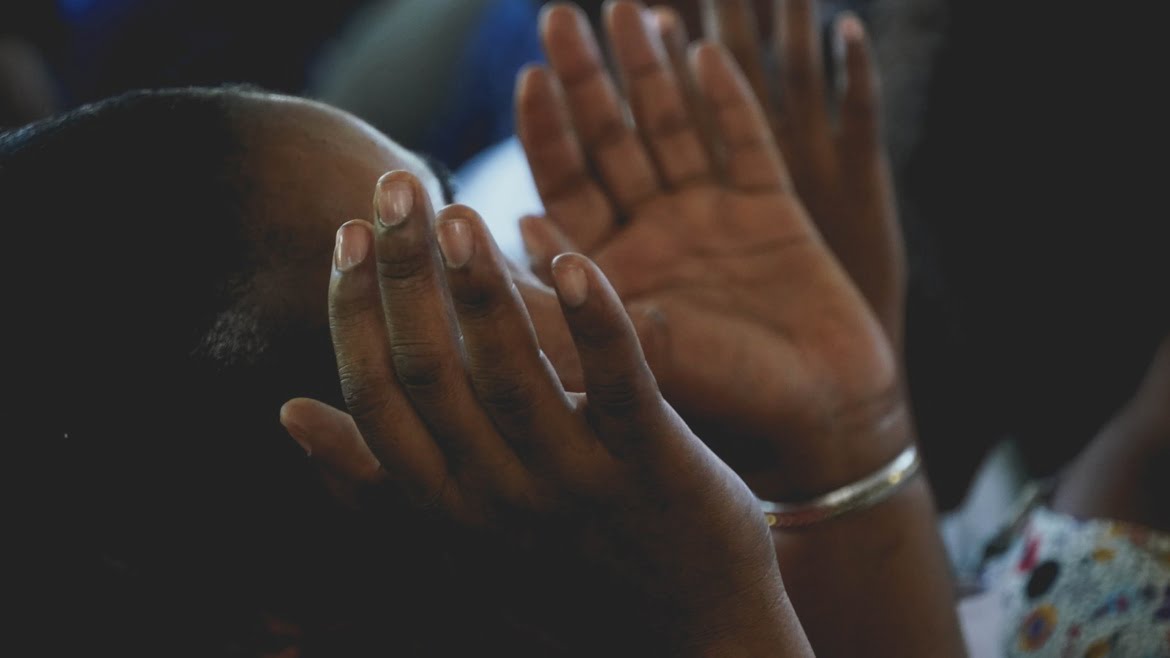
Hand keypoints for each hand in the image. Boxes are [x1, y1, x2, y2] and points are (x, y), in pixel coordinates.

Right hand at [282, 171, 811, 655]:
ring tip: (456, 211)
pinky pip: (620, 386)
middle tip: (392, 183)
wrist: (689, 642)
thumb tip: (290, 413)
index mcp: (445, 510)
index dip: (351, 311)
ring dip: (478, 287)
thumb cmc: (565, 576)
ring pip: (511, 372)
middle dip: (402, 270)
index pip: (374, 397)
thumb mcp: (457, 544)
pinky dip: (595, 321)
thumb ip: (374, 484)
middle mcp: (498, 499)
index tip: (346, 233)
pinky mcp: (656, 470)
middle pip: (429, 371)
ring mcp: (576, 486)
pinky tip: (570, 257)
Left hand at [517, 1, 906, 498]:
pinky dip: (727, 100)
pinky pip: (747, 142)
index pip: (566, 186)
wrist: (824, 419)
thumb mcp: (635, 349)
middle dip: (586, 80)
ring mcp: (715, 219)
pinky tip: (703, 54)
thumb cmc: (724, 400)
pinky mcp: (775, 210)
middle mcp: (656, 237)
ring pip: (674, 130)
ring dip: (649, 72)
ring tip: (626, 11)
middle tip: (557, 16)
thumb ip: (577, 293)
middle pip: (612, 143)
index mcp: (612, 270)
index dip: (546, 132)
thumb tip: (512, 224)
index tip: (527, 78)